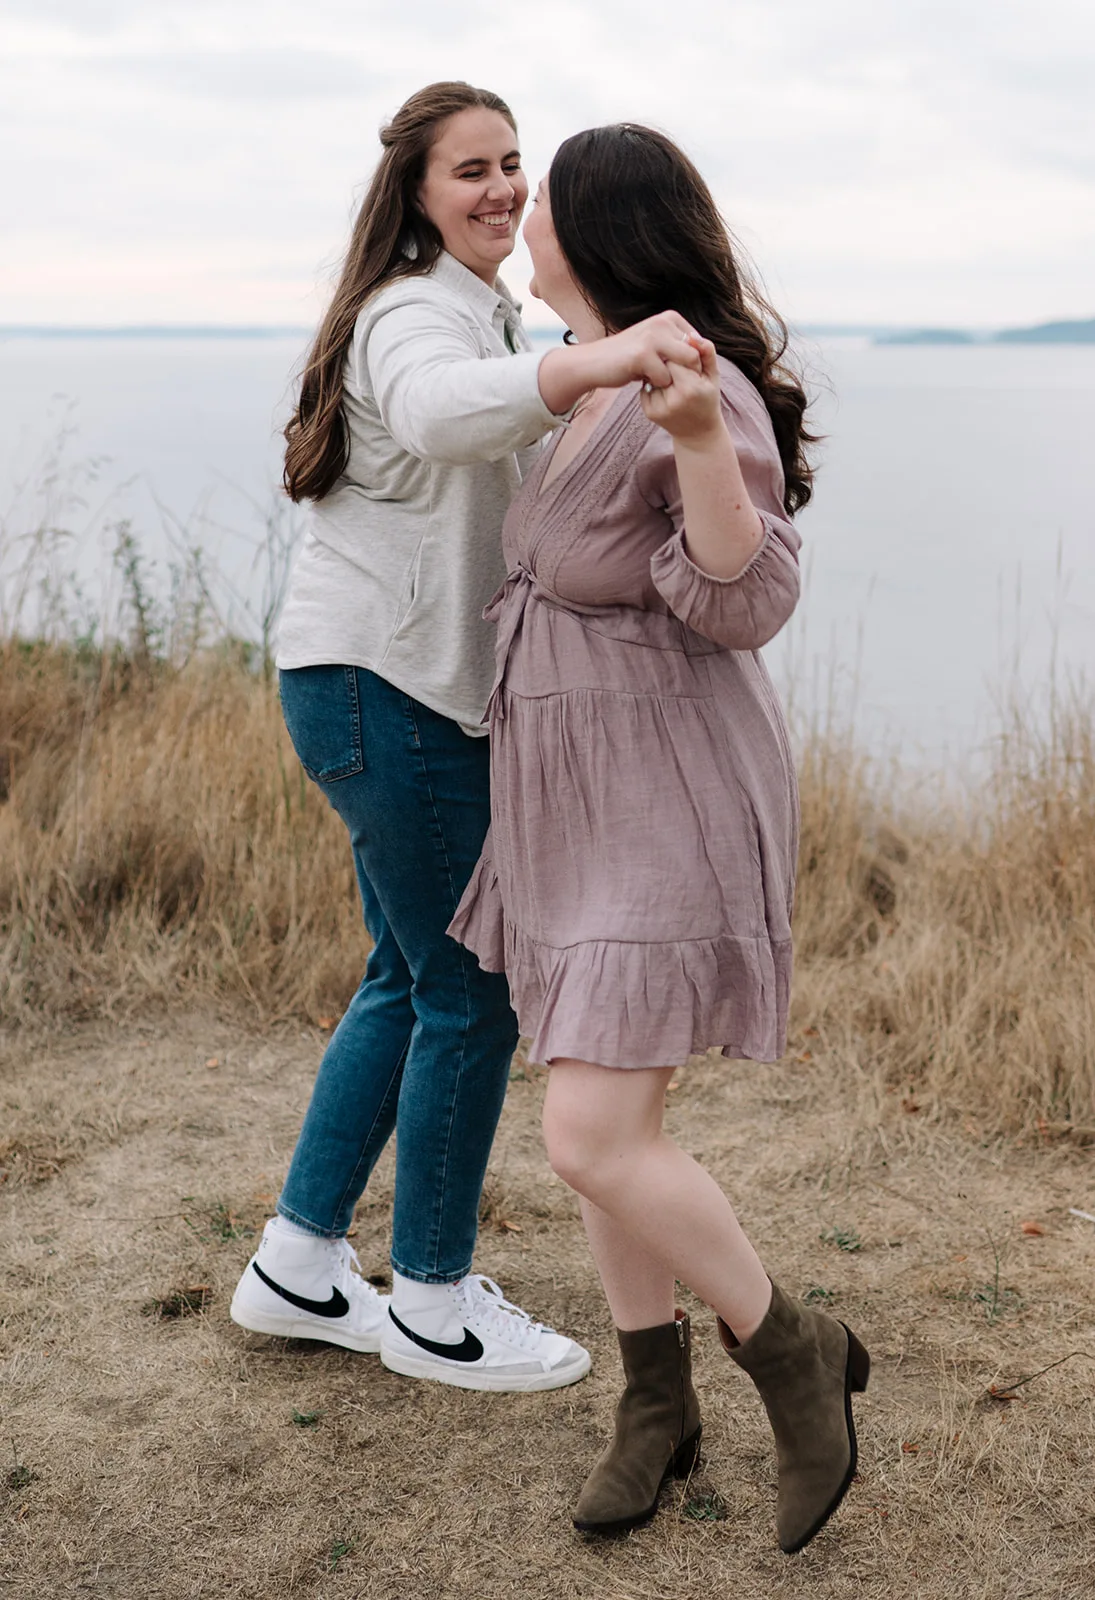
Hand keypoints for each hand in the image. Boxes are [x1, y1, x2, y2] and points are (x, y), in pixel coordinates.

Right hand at [583, 312, 703, 389]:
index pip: (699, 343)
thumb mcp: (657, 345)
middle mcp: (662, 322)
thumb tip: (704, 349)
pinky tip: (642, 379)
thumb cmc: (629, 357)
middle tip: (666, 377)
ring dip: (673, 378)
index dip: (692, 362)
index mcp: (669, 318)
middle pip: (694, 354)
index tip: (673, 369)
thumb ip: (678, 345)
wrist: (595, 363)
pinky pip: (665, 378)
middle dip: (686, 372)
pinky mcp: (642, 355)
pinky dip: (656, 385)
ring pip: (684, 365)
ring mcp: (652, 337)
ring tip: (655, 378)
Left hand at [639, 336, 722, 440]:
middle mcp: (673, 400)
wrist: (697, 433)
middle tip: (678, 370)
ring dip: (660, 373)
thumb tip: (692, 335)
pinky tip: (664, 391)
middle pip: (662, 364)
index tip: (688, 362)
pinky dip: (653, 385)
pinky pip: (646, 387)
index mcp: (691, 389)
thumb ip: (707, 353)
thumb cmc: (708, 399)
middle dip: (669, 362)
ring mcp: (659, 408)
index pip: (676, 357)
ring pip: (653, 375)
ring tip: (672, 382)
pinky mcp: (649, 412)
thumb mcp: (713, 376)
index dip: (681, 355)